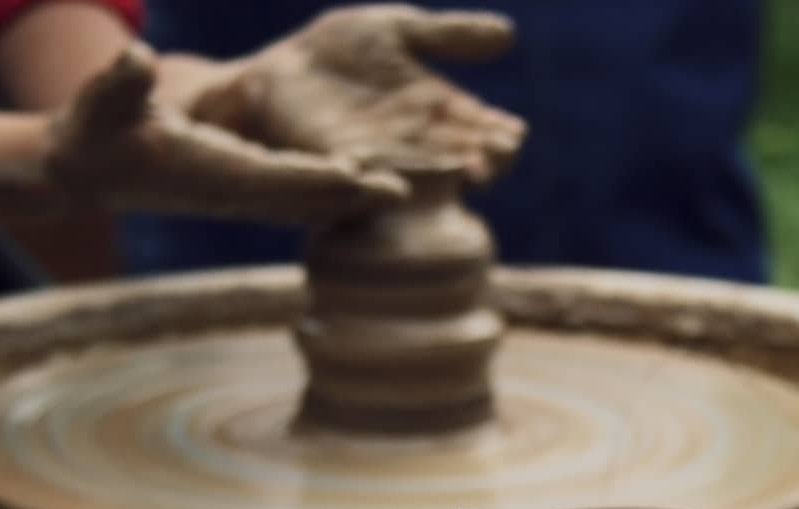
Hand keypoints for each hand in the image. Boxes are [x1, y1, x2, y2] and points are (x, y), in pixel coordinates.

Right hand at [0, 43, 405, 224]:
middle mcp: (236, 193)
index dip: (320, 178)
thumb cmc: (95, 132)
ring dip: (358, 201)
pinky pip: (301, 197)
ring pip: (312, 202)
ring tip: (411, 191)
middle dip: (357, 198)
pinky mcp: (247, 191)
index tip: (362, 177)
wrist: (88, 169)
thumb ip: (119, 84)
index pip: (276, 178)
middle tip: (410, 191)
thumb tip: (136, 61)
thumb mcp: (102, 102)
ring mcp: (244, 198)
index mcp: (210, 171)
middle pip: (309, 198)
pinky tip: (377, 187)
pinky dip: (339, 195)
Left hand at [179, 4, 525, 182]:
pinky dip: (382, 184)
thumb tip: (508, 33)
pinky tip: (400, 187)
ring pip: (422, 170)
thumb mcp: (398, 30)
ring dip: (444, 174)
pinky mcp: (338, 163)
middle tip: (495, 157)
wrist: (284, 67)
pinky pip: (367, 178)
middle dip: (479, 159)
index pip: (479, 130)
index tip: (513, 133)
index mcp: (437, 113)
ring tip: (467, 172)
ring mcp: (380, 159)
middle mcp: (416, 145)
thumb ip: (447, 35)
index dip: (498, 135)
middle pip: (458, 157)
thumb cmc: (342, 51)